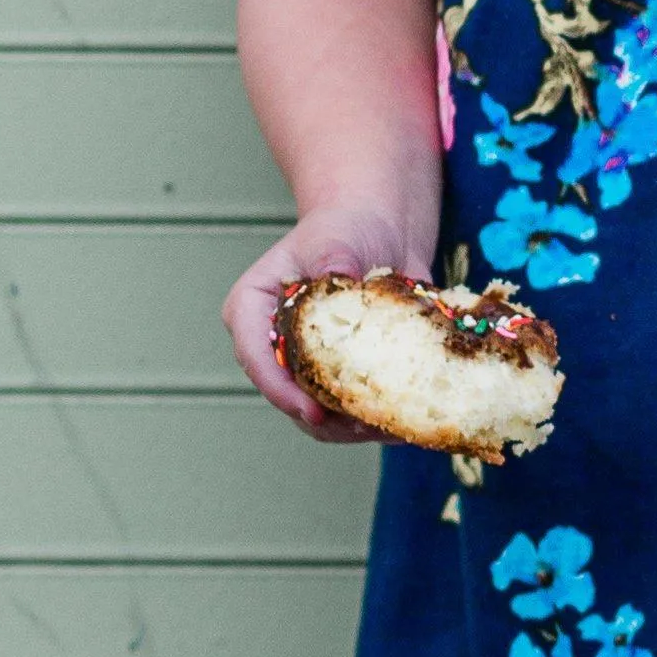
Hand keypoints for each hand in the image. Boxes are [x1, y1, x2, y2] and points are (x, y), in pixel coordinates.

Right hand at [225, 194, 439, 439]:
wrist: (381, 235)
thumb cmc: (349, 228)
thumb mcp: (337, 236)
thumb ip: (333, 256)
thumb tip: (338, 274)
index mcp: (252, 310)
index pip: (255, 356)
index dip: (280, 390)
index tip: (314, 411)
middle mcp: (272, 345)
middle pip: (286, 397)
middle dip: (325, 420)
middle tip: (366, 425)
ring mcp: (304, 367)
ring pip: (317, 417)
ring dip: (353, 428)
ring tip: (392, 426)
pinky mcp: (336, 379)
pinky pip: (347, 414)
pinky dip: (374, 421)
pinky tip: (405, 421)